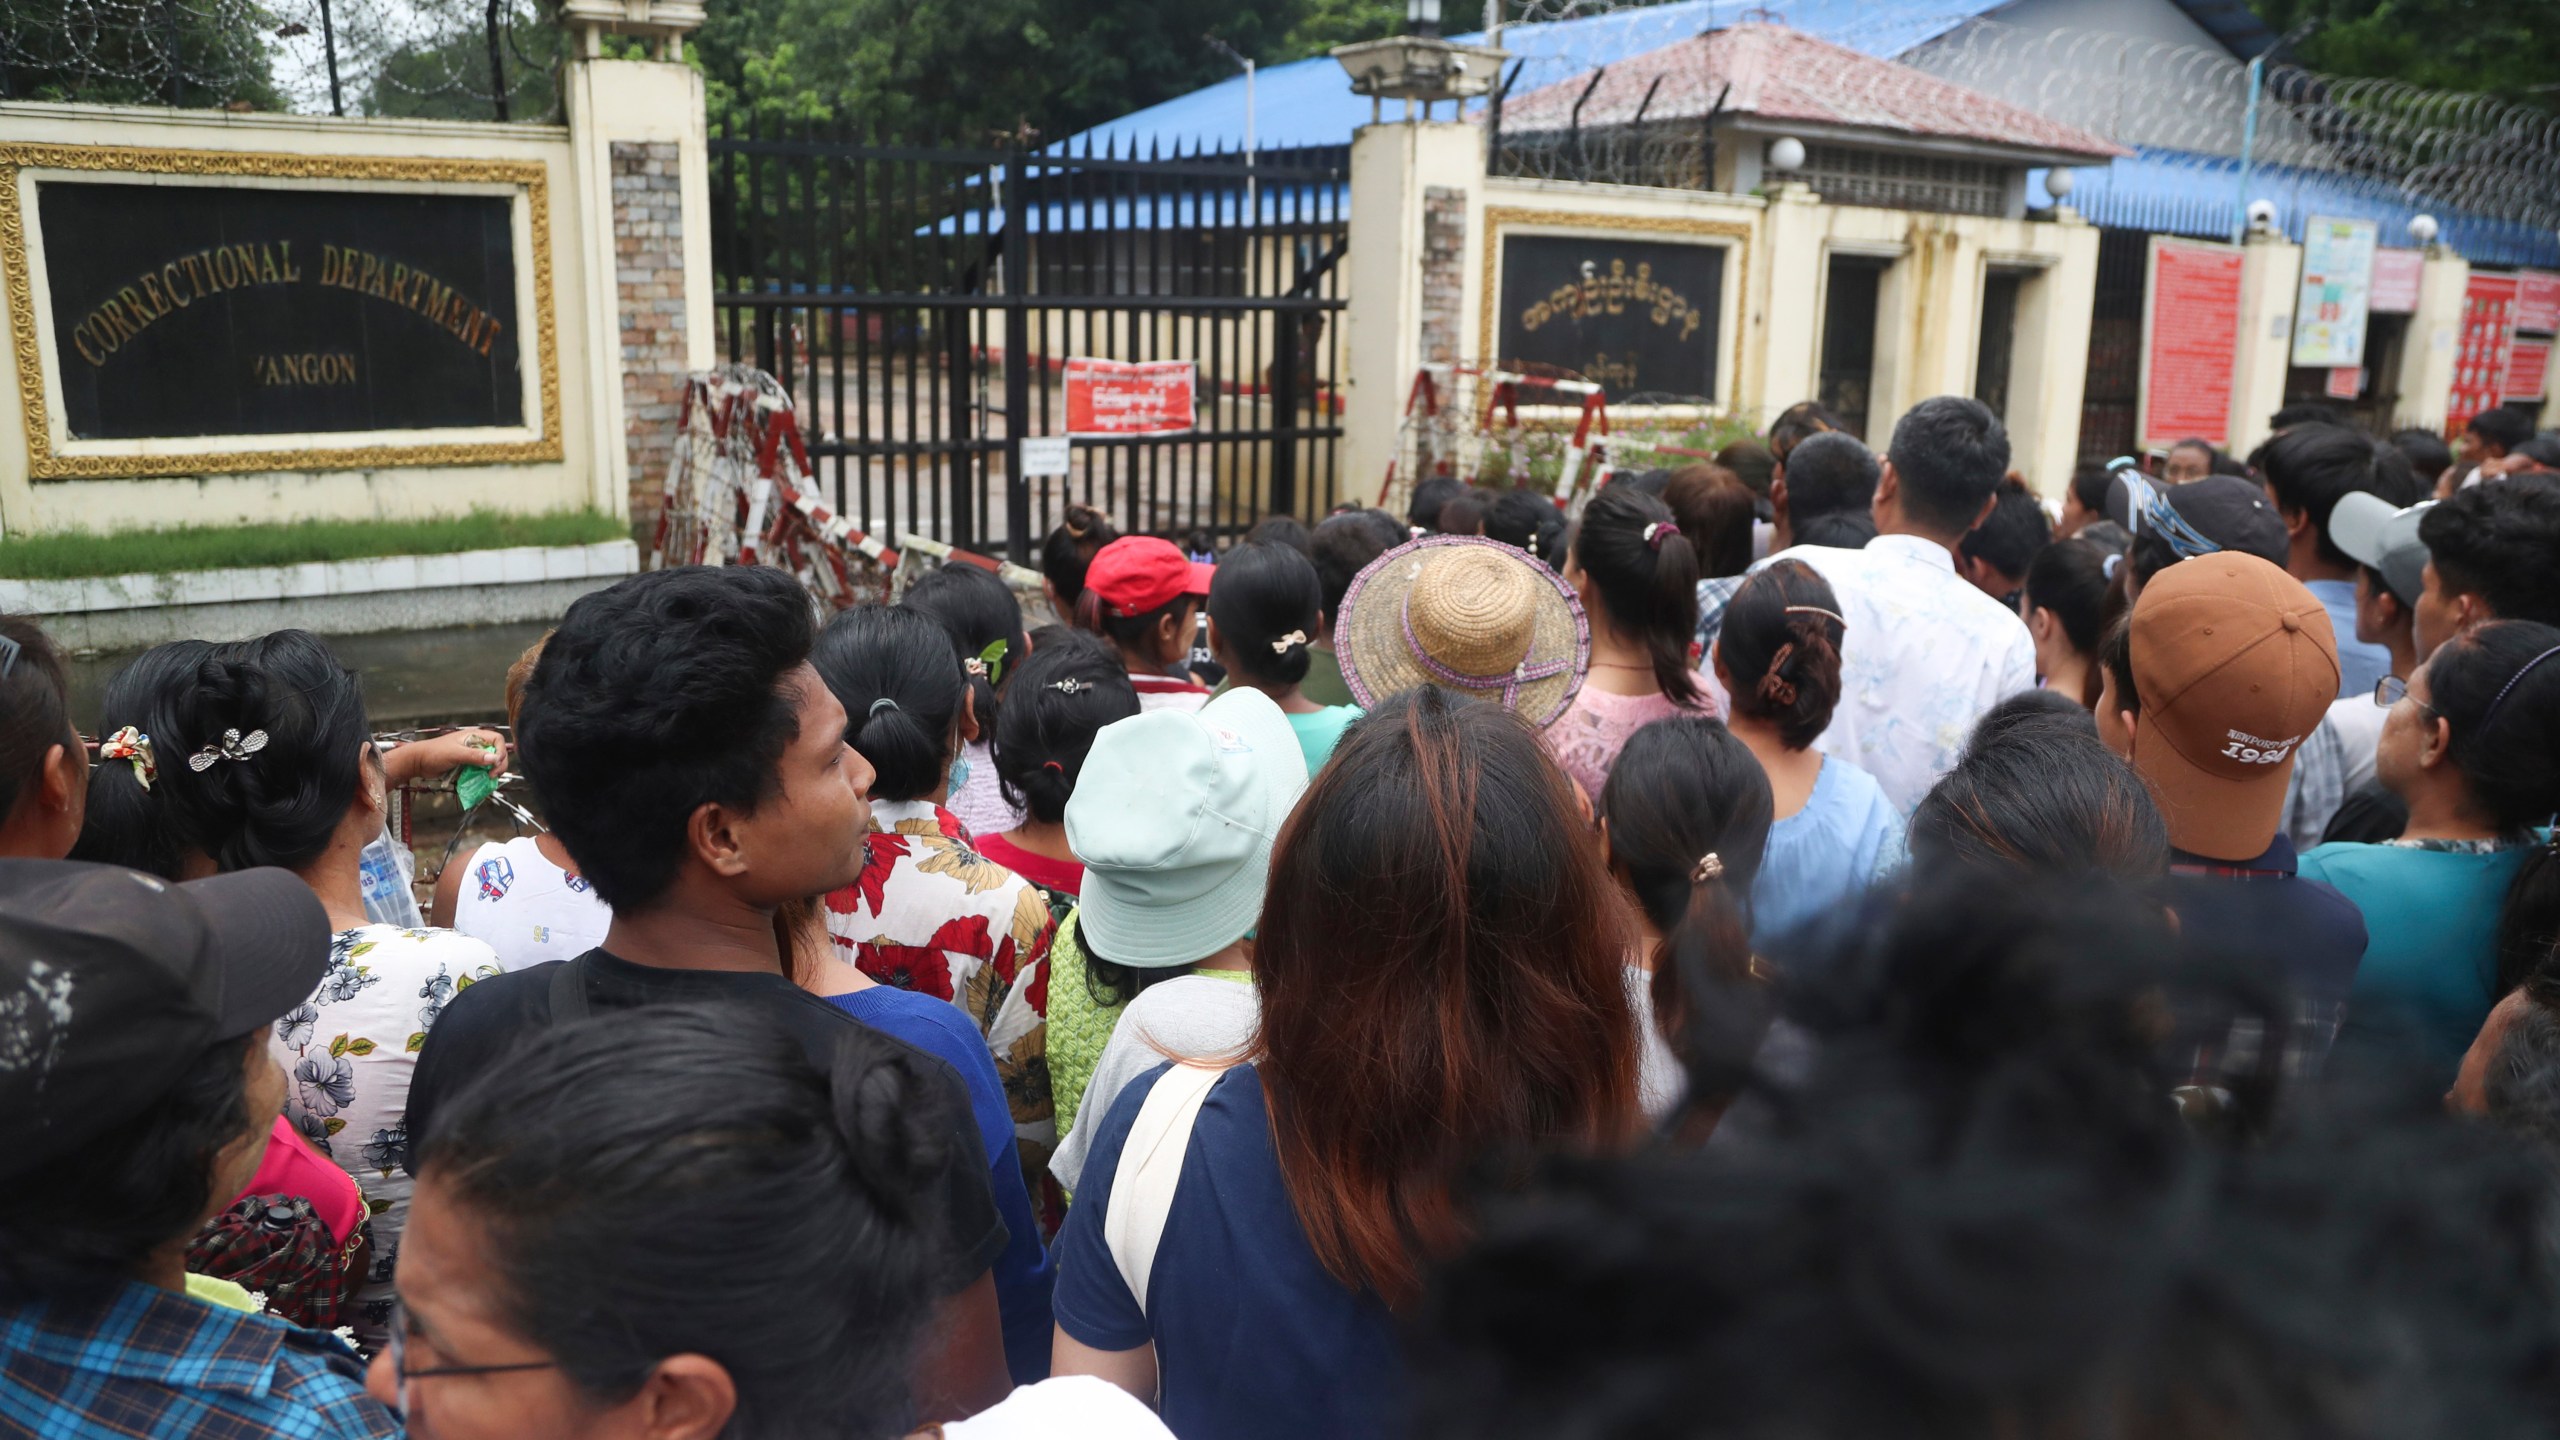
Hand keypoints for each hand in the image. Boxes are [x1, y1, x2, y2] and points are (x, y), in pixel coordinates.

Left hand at [383, 728, 506, 785]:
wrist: (418, 762)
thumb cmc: (434, 752)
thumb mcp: (456, 753)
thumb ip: (475, 756)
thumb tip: (493, 759)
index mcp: (474, 736)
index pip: (497, 740)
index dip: (500, 751)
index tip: (495, 763)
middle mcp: (475, 745)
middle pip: (497, 753)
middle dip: (498, 765)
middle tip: (492, 775)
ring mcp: (472, 756)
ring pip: (490, 764)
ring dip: (491, 772)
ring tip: (487, 779)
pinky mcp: (467, 766)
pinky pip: (481, 771)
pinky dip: (483, 777)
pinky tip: (480, 782)